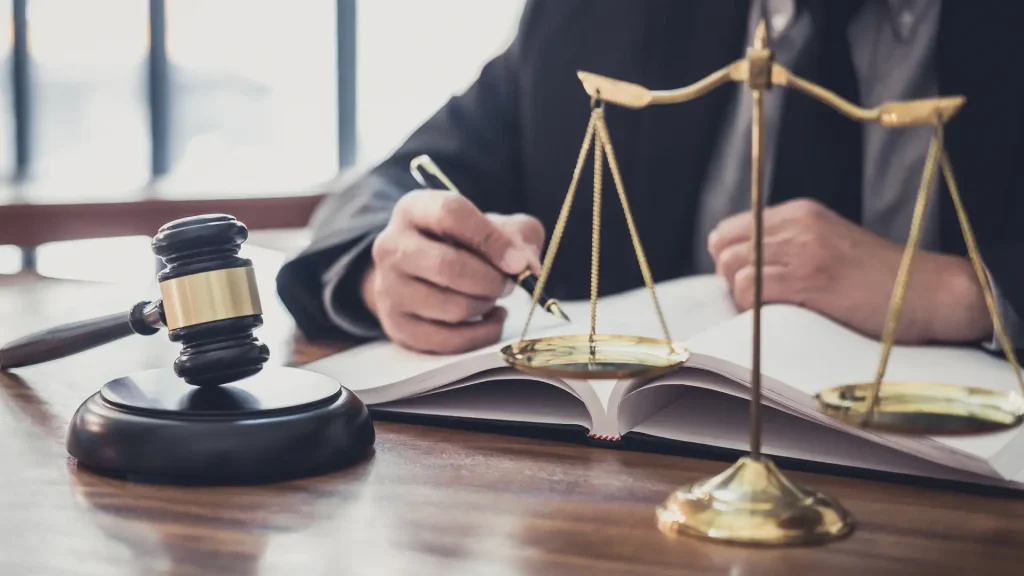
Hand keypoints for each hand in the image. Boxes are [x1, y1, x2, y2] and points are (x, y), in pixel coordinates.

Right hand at [361, 190, 544, 352]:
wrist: (419, 273)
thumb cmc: (464, 244)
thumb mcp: (492, 225)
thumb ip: (517, 236)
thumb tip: (527, 266)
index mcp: (414, 209)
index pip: (451, 215)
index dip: (491, 239)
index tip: (518, 262)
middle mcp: (392, 246)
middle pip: (448, 266)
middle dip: (491, 280)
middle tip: (509, 283)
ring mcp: (389, 289)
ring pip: (451, 307)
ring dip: (486, 305)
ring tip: (493, 296)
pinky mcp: (397, 326)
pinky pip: (450, 341)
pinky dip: (482, 334)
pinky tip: (491, 319)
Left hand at [707, 198, 991, 343]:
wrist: (932, 293)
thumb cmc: (883, 284)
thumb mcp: (832, 248)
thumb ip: (791, 249)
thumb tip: (739, 272)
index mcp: (801, 213)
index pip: (728, 230)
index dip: (731, 262)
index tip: (750, 285)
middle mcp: (797, 223)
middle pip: (723, 247)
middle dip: (730, 280)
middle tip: (757, 303)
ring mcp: (803, 248)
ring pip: (732, 268)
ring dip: (742, 297)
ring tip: (772, 312)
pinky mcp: (809, 276)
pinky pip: (750, 289)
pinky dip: (752, 309)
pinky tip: (780, 318)